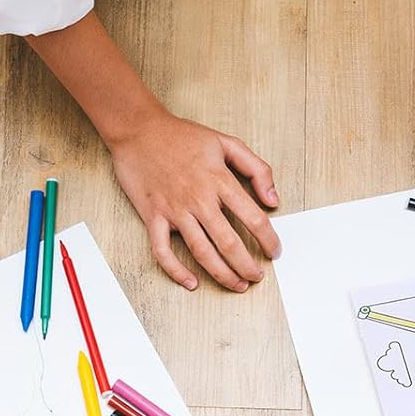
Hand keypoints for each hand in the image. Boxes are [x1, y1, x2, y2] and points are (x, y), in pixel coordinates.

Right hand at [110, 110, 279, 291]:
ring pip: (202, 252)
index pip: (253, 218)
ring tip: (237, 285)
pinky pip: (162, 252)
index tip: (275, 252)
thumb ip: (256, 168)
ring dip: (222, 274)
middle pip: (229, 243)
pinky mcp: (153, 217)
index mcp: (219, 180)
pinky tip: (191, 282)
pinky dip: (176, 271)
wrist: (139, 130)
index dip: (268, 240)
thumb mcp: (226, 142)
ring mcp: (174, 210)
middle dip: (248, 266)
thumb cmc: (181, 136)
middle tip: (257, 276)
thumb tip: (273, 199)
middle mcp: (199, 199)